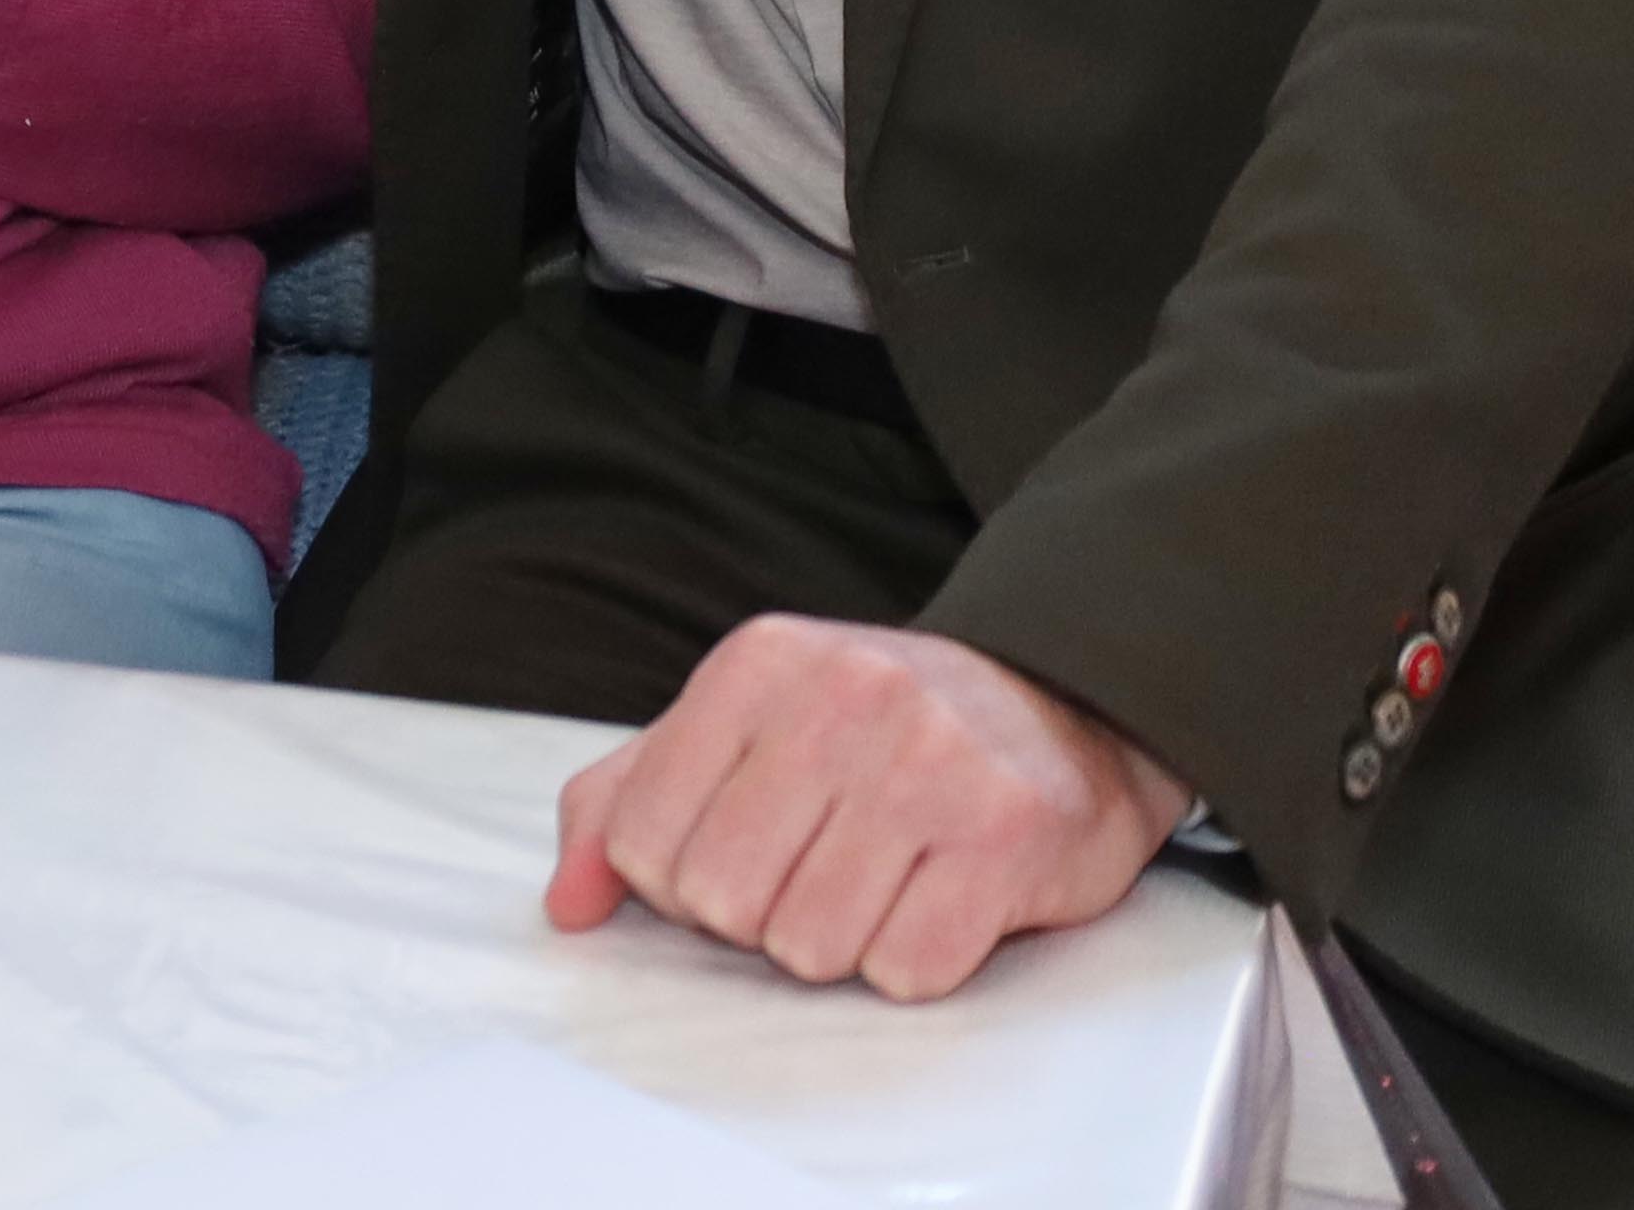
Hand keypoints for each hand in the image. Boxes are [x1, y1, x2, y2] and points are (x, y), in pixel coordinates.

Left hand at [545, 617, 1192, 1000]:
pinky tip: (941, 897)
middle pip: (722, 903)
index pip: (643, 840)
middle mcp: (843, 696)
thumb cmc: (880, 738)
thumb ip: (627, 803)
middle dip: (764, 914)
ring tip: (886, 878)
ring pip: (809, 947)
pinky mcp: (1005, 834)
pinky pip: (905, 969)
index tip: (746, 851)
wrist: (1065, 711)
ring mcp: (930, 762)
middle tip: (824, 868)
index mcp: (758, 664)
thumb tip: (568, 904)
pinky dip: (917, 960)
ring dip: (844, 942)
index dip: (683, 882)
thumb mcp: (741, 734)